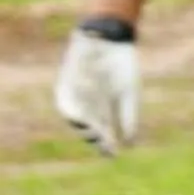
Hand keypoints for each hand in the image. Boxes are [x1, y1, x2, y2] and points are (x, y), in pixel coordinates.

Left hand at [55, 24, 140, 155]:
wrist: (109, 41)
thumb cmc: (120, 68)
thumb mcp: (128, 95)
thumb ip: (128, 118)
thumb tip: (129, 144)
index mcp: (103, 112)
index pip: (102, 134)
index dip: (106, 145)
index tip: (113, 153)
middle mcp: (87, 107)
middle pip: (87, 128)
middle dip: (94, 136)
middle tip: (102, 141)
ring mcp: (75, 97)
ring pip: (74, 117)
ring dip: (82, 125)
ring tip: (91, 131)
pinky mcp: (64, 85)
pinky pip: (65, 100)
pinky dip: (72, 108)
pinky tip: (81, 114)